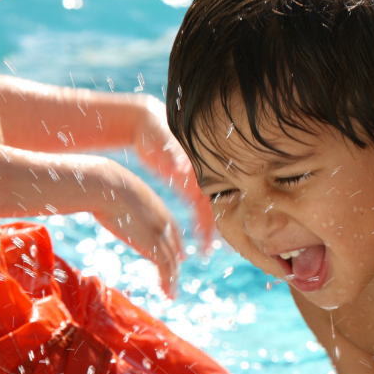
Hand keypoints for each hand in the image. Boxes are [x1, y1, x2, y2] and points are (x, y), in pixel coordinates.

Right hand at [92, 159, 183, 297]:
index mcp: (158, 208)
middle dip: (175, 265)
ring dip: (172, 280)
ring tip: (171, 294)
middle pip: (174, 249)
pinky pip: (166, 269)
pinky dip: (168, 283)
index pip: (173, 231)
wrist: (107, 185)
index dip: (177, 245)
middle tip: (174, 280)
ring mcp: (160, 234)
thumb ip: (121, 200)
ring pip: (172, 262)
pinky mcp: (153, 245)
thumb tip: (104, 197)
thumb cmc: (105, 186)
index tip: (180, 256)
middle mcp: (164, 222)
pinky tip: (167, 294)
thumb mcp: (119, 193)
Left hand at [132, 96, 214, 252]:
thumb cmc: (155, 129)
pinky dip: (201, 223)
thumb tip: (182, 169)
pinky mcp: (187, 185)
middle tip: (227, 250)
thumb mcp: (163, 140)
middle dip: (223, 227)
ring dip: (211, 229)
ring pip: (210, 209)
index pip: (219, 192)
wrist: (146, 122)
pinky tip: (200, 238)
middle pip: (220, 205)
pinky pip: (199, 208)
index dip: (224, 213)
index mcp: (202, 166)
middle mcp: (205, 175)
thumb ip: (173, 155)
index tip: (226, 232)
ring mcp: (198, 180)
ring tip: (208, 251)